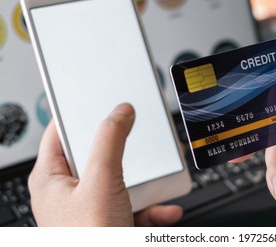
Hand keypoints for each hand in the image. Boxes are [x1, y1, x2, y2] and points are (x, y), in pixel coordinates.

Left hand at [28, 103, 182, 225]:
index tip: (100, 102)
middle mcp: (69, 193)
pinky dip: (152, 207)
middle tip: (138, 138)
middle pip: (98, 156)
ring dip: (145, 183)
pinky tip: (165, 210)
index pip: (60, 133)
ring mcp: (92, 209)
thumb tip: (120, 112)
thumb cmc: (89, 237)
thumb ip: (110, 140)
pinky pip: (133, 206)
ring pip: (120, 182)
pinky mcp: (111, 222)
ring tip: (160, 178)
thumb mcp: (101, 180)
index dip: (79, 115)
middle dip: (125, 152)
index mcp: (51, 179)